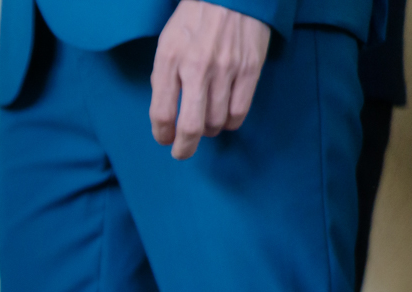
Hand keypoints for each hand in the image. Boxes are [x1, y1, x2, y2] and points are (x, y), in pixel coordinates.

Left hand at [150, 0, 270, 158]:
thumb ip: (163, 78)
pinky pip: (239, 112)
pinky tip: (224, 116)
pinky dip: (229, 122)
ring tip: (204, 124)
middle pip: (191, 127)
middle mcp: (198, 69)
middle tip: (182, 151)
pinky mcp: (250, 70)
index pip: (162, 114)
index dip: (161, 135)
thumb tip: (165, 113)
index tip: (164, 139)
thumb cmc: (194, 20)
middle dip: (184, 148)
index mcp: (170, 61)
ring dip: (207, 131)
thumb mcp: (166, 44)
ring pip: (216, 123)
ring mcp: (227, 70)